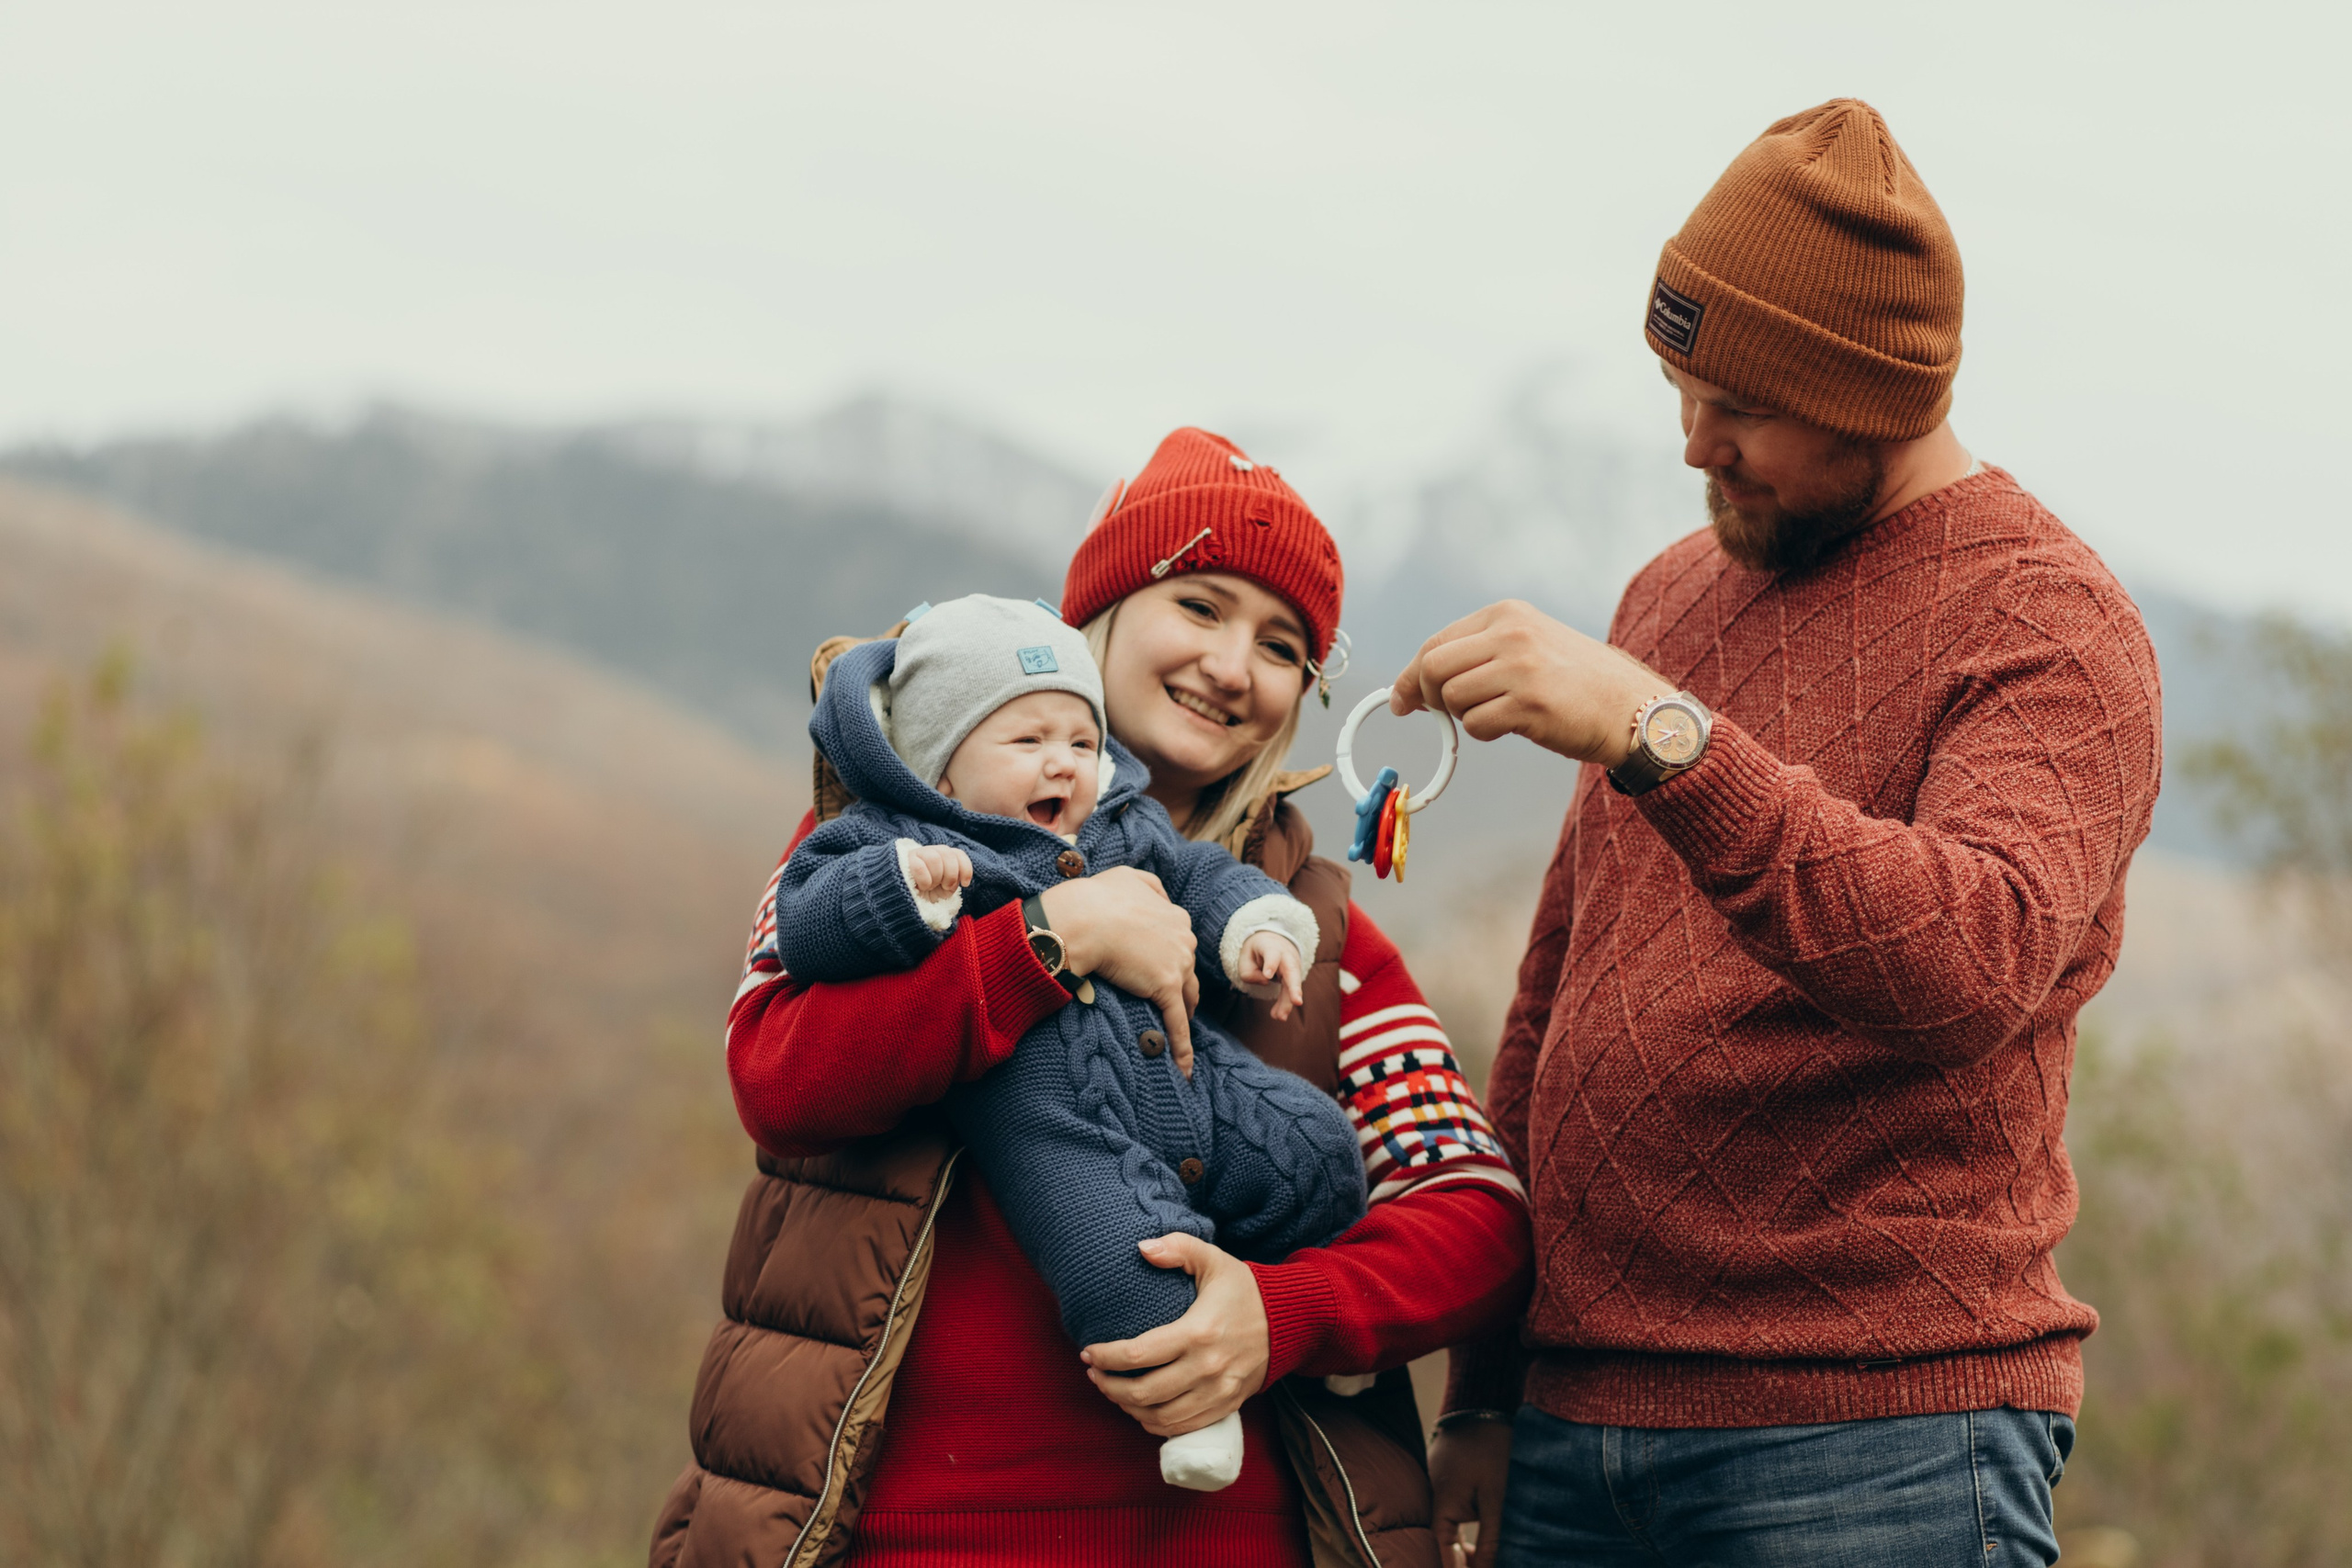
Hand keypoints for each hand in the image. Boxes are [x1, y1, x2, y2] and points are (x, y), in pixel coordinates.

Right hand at [905, 844, 972, 895]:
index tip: (965, 884)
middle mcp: (931, 851)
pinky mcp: (905, 861)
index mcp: (943, 856)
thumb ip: (953, 881)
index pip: (958, 854)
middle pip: (948, 854)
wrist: (904, 899)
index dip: (965, 868)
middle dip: (951, 874)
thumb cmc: (926, 894)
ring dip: (936, 876)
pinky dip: (925, 880)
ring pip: (934, 858)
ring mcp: (917, 854)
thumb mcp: (943, 890)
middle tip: (945, 886)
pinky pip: (919, 867)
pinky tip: (922, 887)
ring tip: (931, 886)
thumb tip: (959, 879)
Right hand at [1037, 867, 1200, 1073]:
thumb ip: (1149, 886)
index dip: (1171, 959)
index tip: (1161, 971)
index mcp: (1176, 916)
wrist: (1085, 918)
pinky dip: (1182, 1048)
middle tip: (1171, 1004)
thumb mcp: (1128, 877)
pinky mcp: (1166, 987)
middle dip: (1181, 987)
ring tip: (1177, 1033)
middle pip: (1187, 970)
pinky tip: (1184, 1068)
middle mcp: (1184, 939)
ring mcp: (1178, 964)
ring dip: (1184, 1014)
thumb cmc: (1098, 897)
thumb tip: (1160, 898)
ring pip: (1188, 997)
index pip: (1179, 944)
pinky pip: (1177, 1023)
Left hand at [1079, 1234, 1268, 1436]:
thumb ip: (1178, 1248)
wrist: (1291, 1321)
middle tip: (1094, 1373)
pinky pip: (1180, 1428)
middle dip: (1109, 1386)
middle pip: (1144, 1393)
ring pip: (1159, 1417)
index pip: (1140, 1354)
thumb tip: (1141, 1248)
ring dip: (1127, 1408)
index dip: (1106, 1357)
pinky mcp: (1225, 1407)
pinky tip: (1140, 1408)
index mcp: (1199, 1332)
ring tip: (1112, 1390)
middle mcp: (1207, 1369)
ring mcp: (1217, 1393)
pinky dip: (1153, 1424)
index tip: (1088, 1352)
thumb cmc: (1245, 1290)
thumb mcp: (1213, 1260)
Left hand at [1238, 931, 1304, 1019]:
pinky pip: (1290, 991)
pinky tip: (1278, 1015)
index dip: (1271, 964)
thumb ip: (1249, 971)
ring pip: (1292, 985)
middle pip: (1292, 971)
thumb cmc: (1257, 949)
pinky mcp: (1294, 976)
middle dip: (1295, 987)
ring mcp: (1293, 966)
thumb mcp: (1245, 956)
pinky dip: (1285, 1003)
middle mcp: (1285, 955)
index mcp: (1270, 946)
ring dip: (1287, 1002)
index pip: (1272, 954)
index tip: (1268, 975)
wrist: (1274, 940)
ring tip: (1280, 1017)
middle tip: (1297, 1002)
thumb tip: (1265, 981)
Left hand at [1390, 600, 1670, 767]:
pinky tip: (1513, 726)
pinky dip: (1484, 733)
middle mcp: (1512, 634)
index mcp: (1507, 614)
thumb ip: (1480, 653)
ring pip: (1451, 698)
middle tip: (1432, 715)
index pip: (1436, 643)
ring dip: (1462, 716)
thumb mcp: (1530, 645)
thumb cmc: (1576, 682)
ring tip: (1495, 715)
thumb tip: (1418, 681)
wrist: (1633, 707)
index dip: (1411, 675)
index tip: (1402, 699)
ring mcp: (1521, 668)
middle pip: (1432, 667)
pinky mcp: (1530, 704)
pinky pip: (1476, 725)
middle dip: (1423, 696)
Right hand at [1430, 1419, 1513, 1567]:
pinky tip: (1482, 1538)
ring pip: (1449, 1529)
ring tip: (1487, 1560)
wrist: (1483, 1403)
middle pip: (1444, 1543)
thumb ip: (1491, 1537)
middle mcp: (1434, 1498)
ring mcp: (1439, 1487)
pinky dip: (1466, 1528)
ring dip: (1466, 1548)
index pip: (1444, 1553)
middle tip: (1487, 1567)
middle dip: (1464, 1562)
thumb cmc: (1492, 1448)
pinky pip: (1453, 1513)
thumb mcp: (1497, 1496)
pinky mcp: (1449, 1480)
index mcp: (1442, 1505)